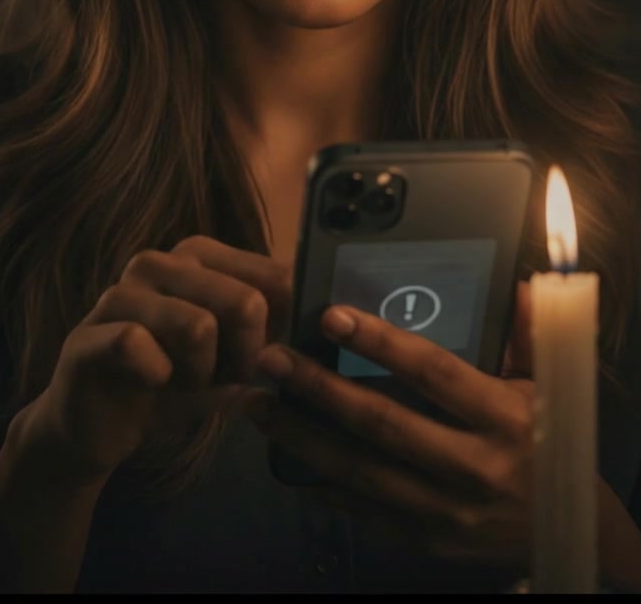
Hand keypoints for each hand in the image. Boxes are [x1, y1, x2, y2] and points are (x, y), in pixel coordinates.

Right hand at [10, 236, 290, 489]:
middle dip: (246, 358)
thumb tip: (325, 324)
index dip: (283, 329)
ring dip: (202, 374)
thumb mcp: (233, 357)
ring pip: (197, 326)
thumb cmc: (173, 382)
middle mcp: (158, 262)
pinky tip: (153, 386)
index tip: (269, 357)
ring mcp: (118, 295)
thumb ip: (274, 335)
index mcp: (198, 255)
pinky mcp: (87, 336)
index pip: (274, 277)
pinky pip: (138, 347)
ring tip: (186, 382)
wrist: (96, 429)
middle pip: (244, 302)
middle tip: (223, 377)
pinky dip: (160, 380)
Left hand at [244, 298, 533, 567]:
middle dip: (317, 388)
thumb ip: (529, 333)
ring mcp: (446, 511)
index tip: (331, 316)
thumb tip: (521, 284)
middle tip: (271, 359)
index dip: (380, 342)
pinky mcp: (426, 541)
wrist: (565, 528)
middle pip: (382, 423)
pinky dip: (321, 482)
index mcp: (503, 418)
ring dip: (301, 437)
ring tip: (258, 404)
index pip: (432, 373)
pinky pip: (363, 509)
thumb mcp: (548, 383)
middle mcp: (473, 467)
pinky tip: (286, 456)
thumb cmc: (546, 437)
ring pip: (360, 471)